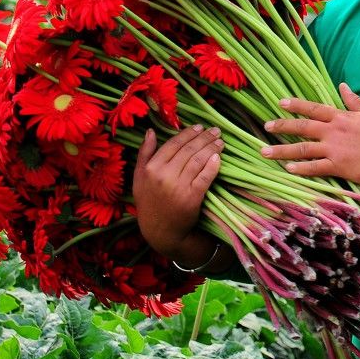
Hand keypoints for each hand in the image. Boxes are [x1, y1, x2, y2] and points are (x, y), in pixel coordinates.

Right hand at [132, 124, 222, 255]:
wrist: (160, 231)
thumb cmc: (149, 202)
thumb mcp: (139, 177)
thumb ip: (144, 153)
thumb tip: (150, 131)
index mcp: (151, 168)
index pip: (173, 144)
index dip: (188, 133)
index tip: (199, 127)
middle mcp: (164, 175)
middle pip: (188, 150)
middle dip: (204, 137)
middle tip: (215, 131)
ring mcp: (178, 186)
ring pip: (198, 160)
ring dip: (212, 148)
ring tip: (220, 141)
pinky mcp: (192, 197)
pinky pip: (205, 176)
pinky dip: (213, 165)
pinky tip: (219, 157)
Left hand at [261, 83, 359, 184]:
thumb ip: (353, 100)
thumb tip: (343, 85)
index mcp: (340, 117)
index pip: (313, 108)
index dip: (296, 105)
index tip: (280, 103)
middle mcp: (333, 132)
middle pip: (302, 127)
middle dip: (282, 126)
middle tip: (266, 126)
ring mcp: (334, 149)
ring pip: (302, 149)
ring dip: (282, 150)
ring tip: (265, 151)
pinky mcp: (338, 167)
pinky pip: (315, 167)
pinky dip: (300, 169)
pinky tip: (288, 169)